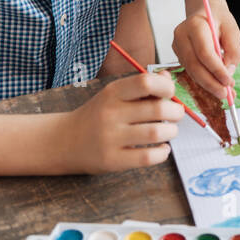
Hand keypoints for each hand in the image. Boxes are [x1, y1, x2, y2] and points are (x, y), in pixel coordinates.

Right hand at [64, 72, 183, 172]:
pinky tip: (162, 149)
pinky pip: (147, 157)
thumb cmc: (97, 115)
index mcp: (112, 93)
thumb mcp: (114, 95)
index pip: (146, 82)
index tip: (170, 94)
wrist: (64, 141)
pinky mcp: (112, 160)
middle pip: (157, 109)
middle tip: (176, 114)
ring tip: (169, 131)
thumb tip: (168, 78)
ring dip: (172, 132)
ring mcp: (110, 138)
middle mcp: (110, 113)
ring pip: (156, 133)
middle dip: (176, 112)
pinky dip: (162, 153)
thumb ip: (141, 86)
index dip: (166, 87)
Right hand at [171, 8, 239, 98]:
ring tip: (224, 93)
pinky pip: (191, 71)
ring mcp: (177, 46)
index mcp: (194, 25)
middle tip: (225, 94)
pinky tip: (216, 86)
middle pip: (194, 65)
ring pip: (191, 71)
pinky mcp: (178, 54)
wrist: (204, 11)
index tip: (229, 82)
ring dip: (208, 84)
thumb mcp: (233, 30)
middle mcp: (181, 35)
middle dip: (211, 83)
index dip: (217, 70)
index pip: (204, 52)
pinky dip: (204, 80)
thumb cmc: (219, 20)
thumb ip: (234, 50)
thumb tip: (228, 73)